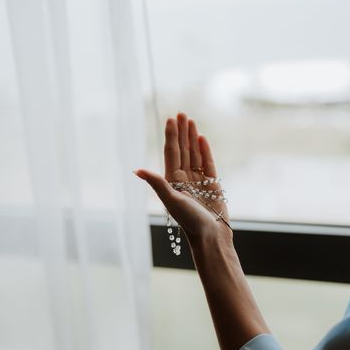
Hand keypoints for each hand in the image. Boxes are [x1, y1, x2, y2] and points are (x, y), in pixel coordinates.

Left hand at [134, 112, 231, 243]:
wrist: (211, 235)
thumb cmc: (189, 221)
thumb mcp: (171, 200)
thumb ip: (156, 182)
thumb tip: (137, 170)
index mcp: (172, 181)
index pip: (171, 153)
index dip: (171, 136)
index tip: (171, 119)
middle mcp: (184, 179)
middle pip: (182, 150)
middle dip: (182, 132)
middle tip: (181, 113)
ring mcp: (199, 180)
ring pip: (194, 154)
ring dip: (192, 138)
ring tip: (191, 121)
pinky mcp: (212, 184)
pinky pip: (208, 163)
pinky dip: (205, 150)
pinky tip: (202, 138)